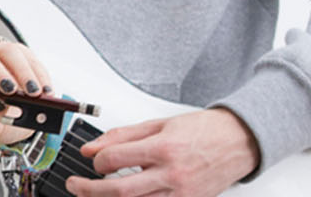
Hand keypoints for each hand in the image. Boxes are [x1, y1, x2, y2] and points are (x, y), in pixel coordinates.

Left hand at [65, 108, 259, 196]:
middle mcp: (171, 174)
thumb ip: (121, 136)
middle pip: (118, 190)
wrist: (240, 141)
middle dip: (88, 189)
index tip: (94, 160)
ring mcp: (181, 192)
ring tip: (91, 194)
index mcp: (162, 148)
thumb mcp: (158, 124)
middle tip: (75, 184)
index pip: (113, 160)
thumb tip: (91, 147)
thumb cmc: (203, 130)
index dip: (97, 161)